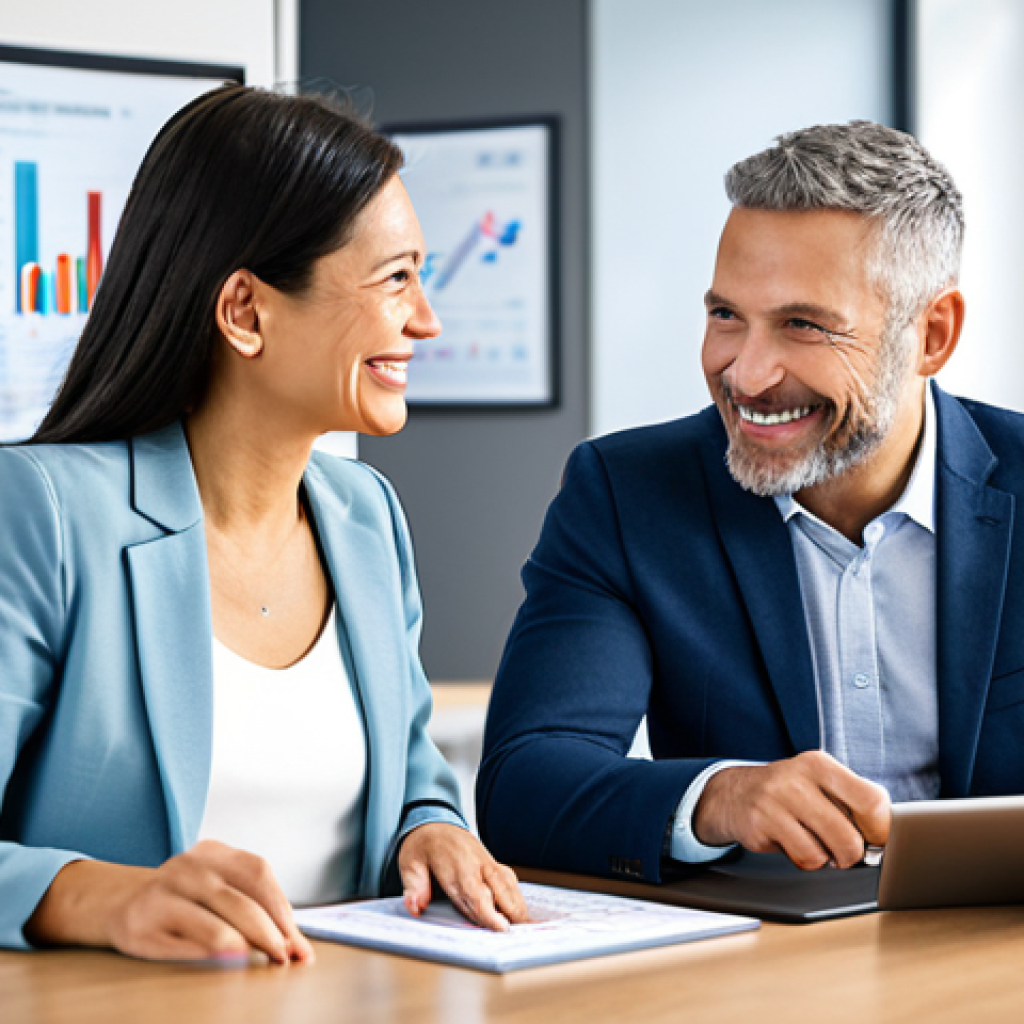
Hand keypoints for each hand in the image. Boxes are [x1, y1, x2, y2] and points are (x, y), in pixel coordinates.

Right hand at [25, 840, 314, 963]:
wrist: (117, 902)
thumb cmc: (182, 899)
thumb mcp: (215, 886)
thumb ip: (252, 905)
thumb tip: (297, 943)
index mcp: (212, 852)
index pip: (258, 872)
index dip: (283, 906)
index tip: (298, 938)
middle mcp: (188, 866)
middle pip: (242, 900)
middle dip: (272, 932)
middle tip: (287, 956)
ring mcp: (163, 892)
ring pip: (218, 923)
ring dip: (250, 945)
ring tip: (266, 960)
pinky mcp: (142, 922)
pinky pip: (188, 943)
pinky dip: (217, 954)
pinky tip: (232, 962)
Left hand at [397, 822, 527, 930]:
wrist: (435, 824)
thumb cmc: (423, 846)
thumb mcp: (409, 863)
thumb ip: (414, 886)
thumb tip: (415, 906)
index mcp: (455, 865)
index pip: (474, 892)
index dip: (489, 912)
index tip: (501, 928)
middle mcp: (476, 863)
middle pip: (499, 889)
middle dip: (511, 912)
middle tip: (518, 935)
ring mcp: (486, 861)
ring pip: (508, 884)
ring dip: (517, 905)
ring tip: (524, 928)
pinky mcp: (492, 862)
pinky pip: (509, 878)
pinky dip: (516, 895)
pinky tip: (520, 911)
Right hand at [692, 751, 890, 869]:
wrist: (733, 793)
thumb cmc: (789, 794)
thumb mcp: (819, 783)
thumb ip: (851, 801)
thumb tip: (887, 838)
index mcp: (819, 764)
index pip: (871, 800)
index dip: (880, 829)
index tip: (875, 839)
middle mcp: (797, 777)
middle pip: (850, 836)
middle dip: (852, 854)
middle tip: (843, 851)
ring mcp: (775, 800)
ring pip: (825, 853)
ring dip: (825, 858)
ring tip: (813, 842)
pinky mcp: (759, 823)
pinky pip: (801, 858)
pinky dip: (803, 859)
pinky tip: (791, 842)